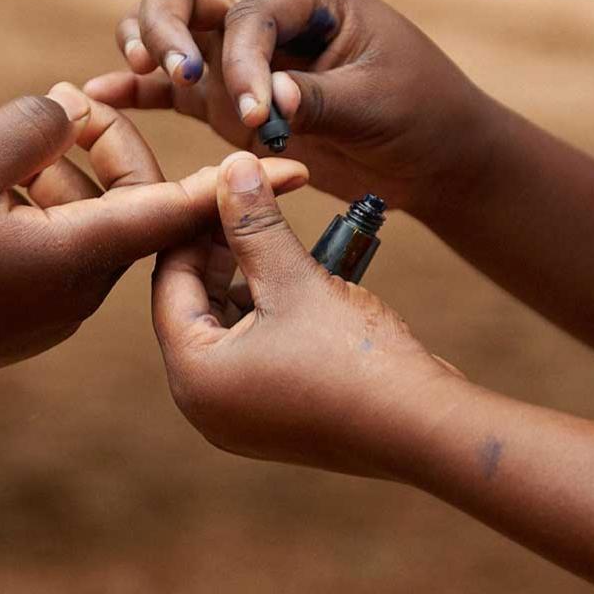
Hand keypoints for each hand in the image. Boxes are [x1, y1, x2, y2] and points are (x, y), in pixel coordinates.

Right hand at [0, 84, 308, 381]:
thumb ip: (32, 125)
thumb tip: (73, 111)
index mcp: (77, 257)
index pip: (177, 211)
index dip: (237, 183)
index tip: (301, 166)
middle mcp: (80, 294)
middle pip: (125, 206)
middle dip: (105, 149)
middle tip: (67, 104)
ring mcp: (53, 316)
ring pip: (87, 229)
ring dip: (63, 180)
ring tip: (13, 148)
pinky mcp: (27, 324)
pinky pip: (58, 257)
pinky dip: (43, 216)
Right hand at [84, 0, 493, 213]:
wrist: (436, 156)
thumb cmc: (424, 114)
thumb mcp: (379, 104)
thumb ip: (319, 99)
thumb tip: (267, 99)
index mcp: (308, 1)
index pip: (250, 15)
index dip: (244, 63)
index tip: (263, 118)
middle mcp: (265, 20)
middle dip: (164, 23)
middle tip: (175, 69)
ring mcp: (241, 60)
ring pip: (169, 31)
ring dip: (145, 44)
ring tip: (143, 71)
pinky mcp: (231, 105)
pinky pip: (174, 90)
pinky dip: (139, 90)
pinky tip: (102, 95)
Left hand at [151, 151, 461, 476]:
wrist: (423, 428)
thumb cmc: (355, 360)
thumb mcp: (295, 279)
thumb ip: (255, 223)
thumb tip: (231, 165)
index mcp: (194, 375)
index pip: (170, 281)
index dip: (194, 225)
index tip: (222, 184)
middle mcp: (204, 403)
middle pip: (196, 303)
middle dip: (223, 250)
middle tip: (250, 200)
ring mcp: (239, 415)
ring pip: (228, 324)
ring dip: (251, 276)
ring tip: (279, 231)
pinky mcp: (274, 416)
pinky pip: (255, 350)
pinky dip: (272, 310)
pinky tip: (301, 274)